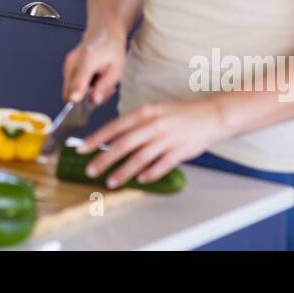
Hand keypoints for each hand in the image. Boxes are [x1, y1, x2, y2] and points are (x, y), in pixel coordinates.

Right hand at [62, 33, 124, 105]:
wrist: (103, 32)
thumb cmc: (111, 48)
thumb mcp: (117, 69)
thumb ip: (105, 86)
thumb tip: (94, 101)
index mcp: (88, 59)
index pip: (78, 81)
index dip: (77, 95)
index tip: (75, 103)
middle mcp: (73, 61)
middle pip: (71, 91)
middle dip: (85, 99)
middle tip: (101, 90)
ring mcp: (68, 64)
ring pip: (71, 91)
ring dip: (85, 93)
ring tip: (100, 82)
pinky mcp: (67, 68)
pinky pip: (72, 86)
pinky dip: (82, 87)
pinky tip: (94, 79)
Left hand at [77, 99, 229, 187]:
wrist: (211, 115)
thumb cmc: (180, 114)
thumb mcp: (155, 110)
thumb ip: (136, 123)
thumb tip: (114, 138)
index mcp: (144, 112)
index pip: (114, 127)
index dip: (96, 139)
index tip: (81, 148)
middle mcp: (153, 124)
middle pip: (123, 144)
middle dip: (103, 159)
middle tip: (90, 170)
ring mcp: (167, 139)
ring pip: (139, 158)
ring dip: (123, 172)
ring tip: (110, 181)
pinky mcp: (179, 152)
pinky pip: (160, 166)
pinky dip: (149, 174)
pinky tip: (140, 181)